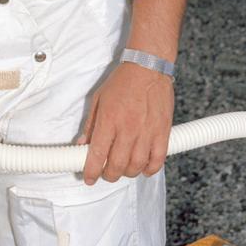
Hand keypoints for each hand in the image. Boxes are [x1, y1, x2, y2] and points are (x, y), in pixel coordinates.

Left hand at [77, 62, 173, 185]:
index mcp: (109, 120)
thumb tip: (82, 144)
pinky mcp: (162, 132)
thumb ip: (91, 124)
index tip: (88, 178)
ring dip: (127, 173)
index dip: (91, 171)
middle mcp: (128, 129)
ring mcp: (147, 132)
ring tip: (123, 168)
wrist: (148, 67)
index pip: (97, 155)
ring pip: (136, 166)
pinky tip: (143, 167)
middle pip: (116, 165)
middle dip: (108, 175)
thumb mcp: (98, 99)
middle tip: (106, 173)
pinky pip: (157, 160)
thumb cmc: (123, 81)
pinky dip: (149, 169)